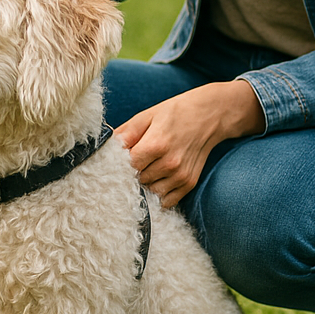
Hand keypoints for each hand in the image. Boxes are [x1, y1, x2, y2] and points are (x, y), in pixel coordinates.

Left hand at [115, 80, 264, 207]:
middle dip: (132, 173)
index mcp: (156, 145)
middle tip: (135, 161)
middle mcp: (170, 164)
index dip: (119, 163)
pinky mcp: (189, 183)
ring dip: (145, 183)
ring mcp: (181, 176)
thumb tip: (103, 147)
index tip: (118, 159)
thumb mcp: (146, 116)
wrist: (211, 115)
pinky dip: (159, 193)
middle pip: (137, 179)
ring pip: (150, 191)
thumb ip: (125, 134)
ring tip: (149, 167)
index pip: (127, 166)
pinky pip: (167, 200)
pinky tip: (158, 179)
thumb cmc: (175, 113)